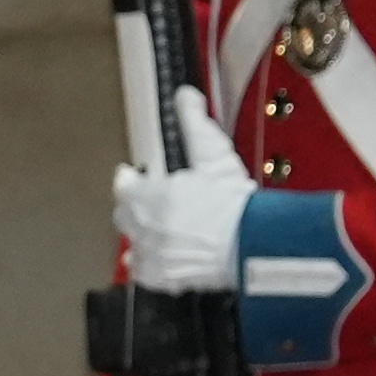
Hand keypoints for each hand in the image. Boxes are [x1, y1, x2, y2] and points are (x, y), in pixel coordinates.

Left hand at [109, 95, 255, 295]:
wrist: (251, 244)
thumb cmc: (235, 205)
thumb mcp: (213, 155)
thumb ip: (194, 123)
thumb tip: (185, 97)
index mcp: (152, 196)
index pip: (123, 185)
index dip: (129, 179)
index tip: (132, 176)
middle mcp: (146, 227)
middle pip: (124, 215)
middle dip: (134, 206)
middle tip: (148, 201)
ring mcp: (153, 254)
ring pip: (132, 243)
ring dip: (141, 234)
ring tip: (157, 229)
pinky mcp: (163, 278)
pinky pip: (142, 271)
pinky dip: (148, 263)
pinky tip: (159, 255)